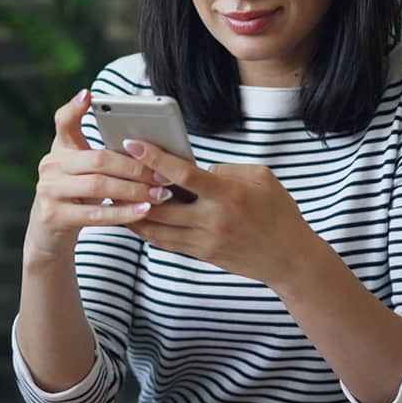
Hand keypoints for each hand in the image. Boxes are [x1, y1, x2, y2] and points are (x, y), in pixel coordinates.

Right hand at [24, 90, 172, 263]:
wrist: (49, 232)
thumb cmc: (76, 195)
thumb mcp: (82, 171)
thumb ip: (103, 155)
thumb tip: (146, 147)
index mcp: (60, 149)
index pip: (63, 122)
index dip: (74, 108)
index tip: (90, 94)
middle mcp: (49, 165)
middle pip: (98, 159)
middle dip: (135, 167)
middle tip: (163, 174)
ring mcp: (49, 190)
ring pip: (99, 186)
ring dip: (135, 190)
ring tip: (160, 194)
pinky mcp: (53, 216)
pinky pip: (96, 214)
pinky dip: (124, 213)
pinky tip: (145, 211)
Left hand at [119, 139, 331, 288]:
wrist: (290, 259)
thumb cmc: (279, 212)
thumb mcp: (261, 178)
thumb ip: (226, 170)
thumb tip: (195, 168)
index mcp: (227, 195)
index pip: (183, 175)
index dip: (155, 158)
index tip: (133, 143)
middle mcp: (212, 219)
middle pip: (160, 204)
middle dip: (133, 187)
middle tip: (111, 169)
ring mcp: (205, 240)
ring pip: (156, 227)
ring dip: (132, 211)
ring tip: (113, 194)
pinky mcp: (202, 254)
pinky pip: (165, 241)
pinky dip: (147, 228)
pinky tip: (133, 216)